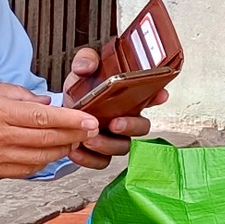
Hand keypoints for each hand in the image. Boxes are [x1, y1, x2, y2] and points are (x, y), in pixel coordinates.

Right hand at [0, 80, 98, 178]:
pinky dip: (43, 163)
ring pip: (40, 158)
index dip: (71, 120)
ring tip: (75, 140)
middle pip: (46, 140)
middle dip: (74, 135)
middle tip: (92, 130)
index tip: (90, 120)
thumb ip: (14, 94)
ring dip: (62, 150)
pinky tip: (50, 154)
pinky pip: (25, 170)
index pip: (42, 118)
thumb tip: (43, 102)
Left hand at [61, 46, 166, 169]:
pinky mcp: (100, 153)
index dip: (158, 96)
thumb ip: (86, 61)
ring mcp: (115, 138)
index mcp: (128, 98)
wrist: (64, 110)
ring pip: (122, 147)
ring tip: (89, 138)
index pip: (151, 96)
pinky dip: (90, 158)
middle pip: (141, 128)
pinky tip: (77, 149)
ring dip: (107, 144)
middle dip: (130, 127)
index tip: (160, 95)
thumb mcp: (82, 70)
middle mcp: (126, 119)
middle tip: (115, 123)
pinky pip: (102, 162)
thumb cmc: (80, 90)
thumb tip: (86, 66)